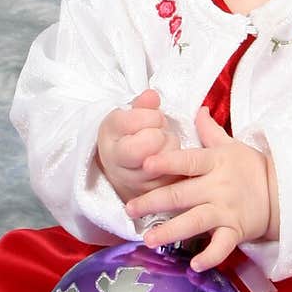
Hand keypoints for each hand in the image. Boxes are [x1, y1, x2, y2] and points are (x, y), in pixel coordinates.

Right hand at [96, 88, 181, 203]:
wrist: (125, 170)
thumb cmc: (127, 138)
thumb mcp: (126, 118)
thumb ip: (140, 105)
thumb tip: (151, 96)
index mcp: (111, 148)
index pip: (135, 122)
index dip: (148, 115)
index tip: (146, 118)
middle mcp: (122, 171)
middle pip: (153, 140)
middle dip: (160, 131)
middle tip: (155, 132)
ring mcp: (142, 186)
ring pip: (170, 156)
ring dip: (172, 145)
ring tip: (161, 146)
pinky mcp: (161, 195)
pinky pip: (180, 170)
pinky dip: (179, 160)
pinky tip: (169, 160)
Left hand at [125, 106, 279, 269]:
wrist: (283, 191)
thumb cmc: (252, 167)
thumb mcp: (232, 145)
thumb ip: (210, 131)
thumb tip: (198, 108)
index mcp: (215, 163)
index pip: (187, 161)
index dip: (166, 163)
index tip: (145, 164)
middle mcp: (217, 187)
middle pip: (182, 194)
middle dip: (154, 202)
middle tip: (130, 209)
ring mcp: (226, 210)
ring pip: (195, 221)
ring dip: (171, 231)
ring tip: (149, 240)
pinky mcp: (236, 230)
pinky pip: (222, 246)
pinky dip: (210, 256)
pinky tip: (194, 266)